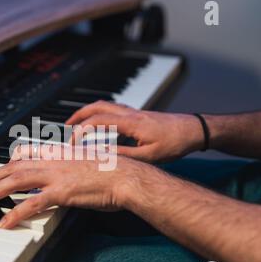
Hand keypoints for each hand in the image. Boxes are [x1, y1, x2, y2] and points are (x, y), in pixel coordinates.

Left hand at [0, 145, 149, 228]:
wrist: (127, 176)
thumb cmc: (113, 171)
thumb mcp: (87, 162)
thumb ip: (70, 166)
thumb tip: (62, 173)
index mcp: (59, 152)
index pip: (25, 154)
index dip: (6, 162)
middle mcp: (53, 160)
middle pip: (13, 166)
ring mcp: (55, 175)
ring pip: (15, 180)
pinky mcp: (61, 192)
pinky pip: (31, 204)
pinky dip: (15, 213)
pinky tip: (5, 222)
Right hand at [66, 101, 203, 162]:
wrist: (193, 130)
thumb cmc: (175, 142)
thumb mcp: (149, 156)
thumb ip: (124, 155)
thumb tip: (104, 156)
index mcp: (130, 123)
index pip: (97, 121)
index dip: (81, 131)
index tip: (73, 142)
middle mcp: (129, 113)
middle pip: (97, 106)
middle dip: (78, 115)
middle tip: (67, 126)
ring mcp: (134, 111)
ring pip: (105, 105)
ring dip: (88, 112)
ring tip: (79, 123)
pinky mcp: (138, 114)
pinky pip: (113, 109)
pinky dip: (100, 114)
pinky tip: (101, 125)